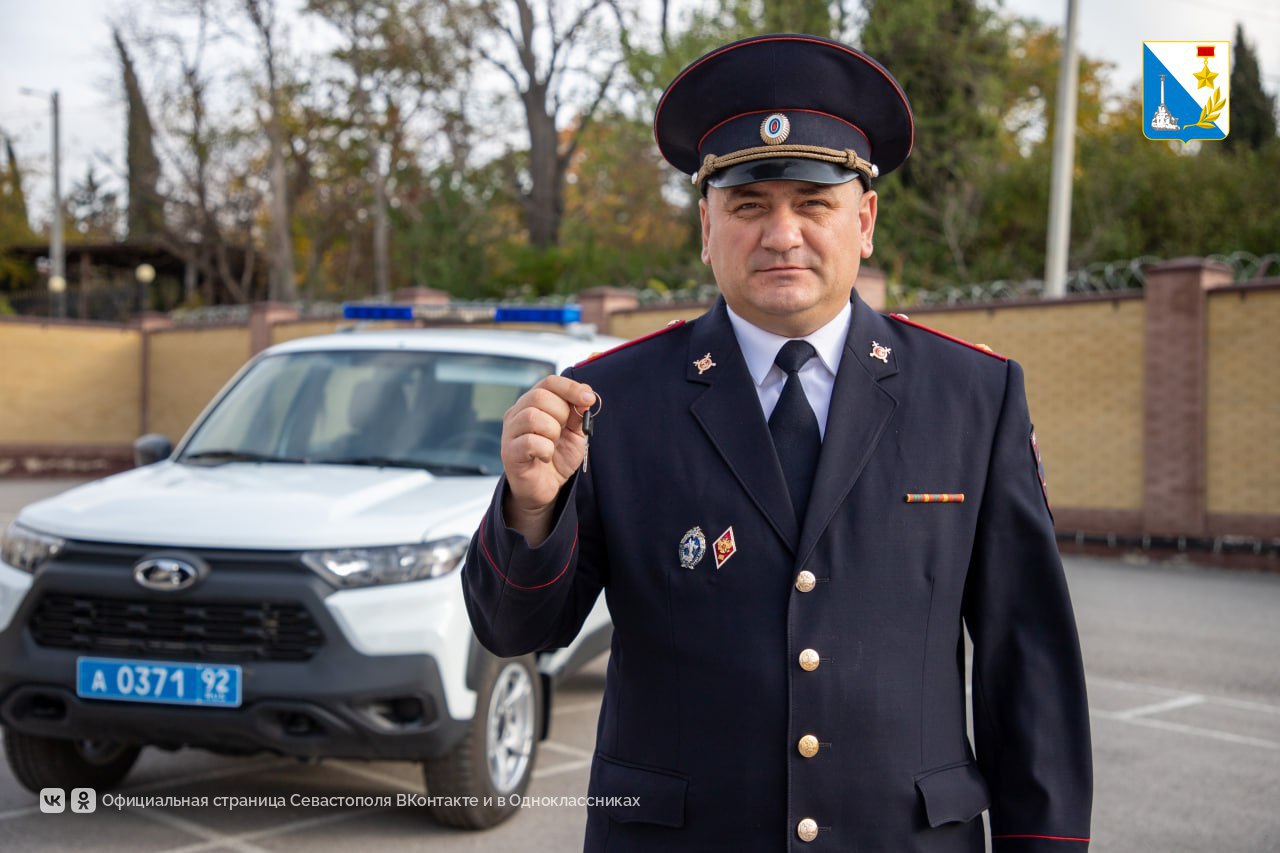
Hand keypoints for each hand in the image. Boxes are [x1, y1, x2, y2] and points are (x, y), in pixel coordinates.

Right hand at [500, 376, 594, 542]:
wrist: (545, 488)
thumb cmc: (557, 457)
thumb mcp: (574, 432)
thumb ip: (578, 413)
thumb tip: (585, 396)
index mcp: (533, 404)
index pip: (549, 382)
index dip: (570, 388)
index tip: (588, 399)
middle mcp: (518, 414)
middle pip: (538, 396)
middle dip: (561, 413)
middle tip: (565, 430)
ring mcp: (510, 433)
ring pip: (532, 417)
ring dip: (552, 431)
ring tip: (553, 444)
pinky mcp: (509, 453)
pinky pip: (529, 442)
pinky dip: (545, 449)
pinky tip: (546, 456)